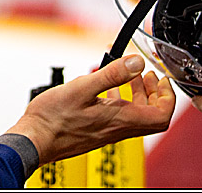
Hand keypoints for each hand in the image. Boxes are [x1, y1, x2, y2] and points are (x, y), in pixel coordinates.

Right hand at [7, 55, 174, 164]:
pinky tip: (106, 91)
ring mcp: (107, 132)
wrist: (35, 140)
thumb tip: (136, 62)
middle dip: (154, 92)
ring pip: (134, 115)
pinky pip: (118, 117)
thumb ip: (111, 74)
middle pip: (151, 116)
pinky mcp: (96, 131)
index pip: (161, 116)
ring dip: (137, 95)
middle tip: (146, 75)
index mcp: (120, 119)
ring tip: (128, 77)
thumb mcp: (82, 87)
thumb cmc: (53, 119)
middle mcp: (117, 129)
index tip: (161, 79)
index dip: (167, 96)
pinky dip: (120, 100)